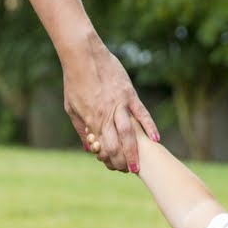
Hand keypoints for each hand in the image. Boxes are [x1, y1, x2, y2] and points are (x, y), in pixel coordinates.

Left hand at [63, 43, 156, 171]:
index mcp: (91, 119)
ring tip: (139, 166)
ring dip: (134, 152)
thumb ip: (81, 129)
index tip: (111, 166)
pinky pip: (142, 113)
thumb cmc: (74, 82)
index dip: (107, 159)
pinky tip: (155, 140)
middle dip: (122, 161)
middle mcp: (106, 114)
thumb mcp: (71, 108)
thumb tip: (88, 148)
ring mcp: (119, 104)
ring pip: (129, 133)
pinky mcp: (130, 94)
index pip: (101, 146)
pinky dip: (149, 127)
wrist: (83, 56)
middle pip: (116, 144)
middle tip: (128, 171)